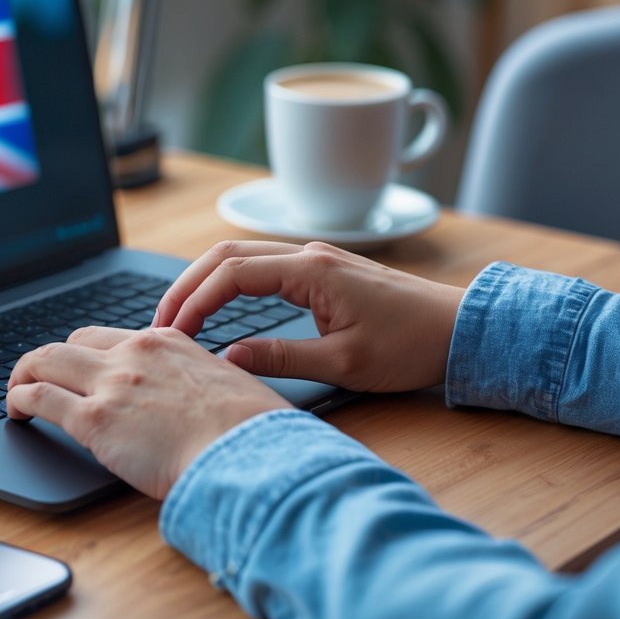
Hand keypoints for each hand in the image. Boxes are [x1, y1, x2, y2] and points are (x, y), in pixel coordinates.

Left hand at [8, 326, 287, 499]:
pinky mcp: (94, 420)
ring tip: (16, 394)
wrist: (250, 454)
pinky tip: (15, 413)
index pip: (115, 338)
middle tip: (43, 379)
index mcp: (170, 343)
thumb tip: (205, 397)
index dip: (94, 355)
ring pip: (45, 361)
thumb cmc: (254, 433)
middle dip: (53, 360)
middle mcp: (135, 354)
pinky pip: (39, 399)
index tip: (86, 371)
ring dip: (24, 375)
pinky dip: (18, 401)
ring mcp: (112, 384)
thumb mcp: (233, 387)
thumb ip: (206, 383)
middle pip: (74, 342)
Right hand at [153, 241, 464, 392]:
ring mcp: (315, 260)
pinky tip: (217, 309)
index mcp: (311, 270)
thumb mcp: (343, 363)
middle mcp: (309, 255)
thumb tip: (226, 361)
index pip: (231, 275)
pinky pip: (260, 268)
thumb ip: (280, 359)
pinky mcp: (321, 273)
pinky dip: (228, 284)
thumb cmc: (410, 347)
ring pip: (241, 258)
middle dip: (186, 287)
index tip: (172, 335)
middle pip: (226, 256)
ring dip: (204, 283)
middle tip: (159, 324)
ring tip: (178, 318)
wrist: (460, 331)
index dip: (194, 302)